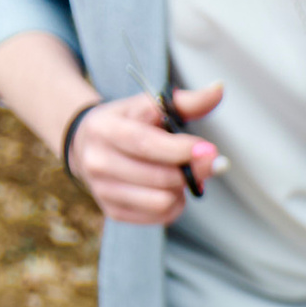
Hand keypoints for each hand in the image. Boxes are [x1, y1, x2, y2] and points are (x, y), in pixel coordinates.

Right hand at [68, 81, 222, 223]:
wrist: (86, 145)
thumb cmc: (127, 122)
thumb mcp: (149, 106)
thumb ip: (185, 101)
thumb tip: (219, 89)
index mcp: (105, 128)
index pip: (147, 144)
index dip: (182, 150)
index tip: (210, 149)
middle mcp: (98, 161)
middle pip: (160, 177)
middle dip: (192, 171)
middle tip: (206, 162)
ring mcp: (102, 190)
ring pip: (162, 201)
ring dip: (181, 190)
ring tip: (178, 174)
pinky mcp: (112, 212)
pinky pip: (160, 217)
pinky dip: (174, 205)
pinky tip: (168, 189)